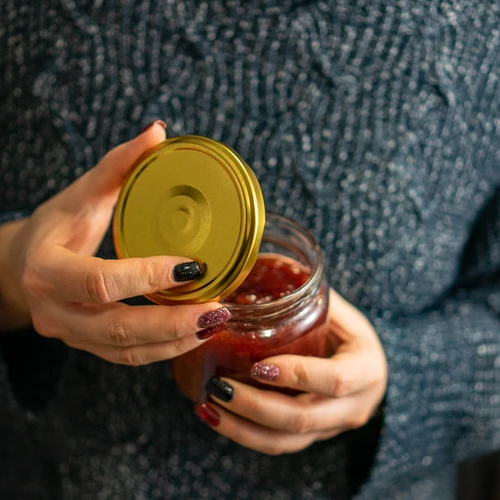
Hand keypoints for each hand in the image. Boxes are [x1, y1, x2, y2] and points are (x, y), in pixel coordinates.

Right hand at [0, 121, 230, 363]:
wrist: (22, 266)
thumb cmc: (54, 227)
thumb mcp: (79, 194)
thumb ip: (117, 165)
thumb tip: (157, 132)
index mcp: (47, 269)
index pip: (99, 281)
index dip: (147, 276)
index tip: (193, 266)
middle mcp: (55, 310)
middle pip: (118, 329)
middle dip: (173, 323)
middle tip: (218, 309)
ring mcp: (71, 335)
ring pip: (128, 352)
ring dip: (177, 341)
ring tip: (217, 321)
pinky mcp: (89, 346)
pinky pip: (130, 357)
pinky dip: (166, 349)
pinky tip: (197, 334)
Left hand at [197, 288, 386, 454]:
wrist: (365, 366)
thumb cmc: (347, 331)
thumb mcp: (338, 310)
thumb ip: (306, 293)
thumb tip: (254, 264)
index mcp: (366, 370)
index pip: (335, 380)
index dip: (298, 375)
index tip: (259, 365)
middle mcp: (353, 407)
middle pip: (302, 419)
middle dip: (255, 405)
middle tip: (218, 385)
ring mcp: (330, 428)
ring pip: (284, 441)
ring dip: (241, 426)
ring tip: (207, 404)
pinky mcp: (311, 437)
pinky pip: (275, 445)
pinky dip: (242, 433)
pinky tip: (214, 415)